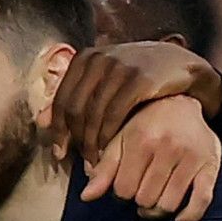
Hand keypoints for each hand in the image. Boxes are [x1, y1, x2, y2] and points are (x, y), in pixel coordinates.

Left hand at [52, 41, 221, 163]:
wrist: (181, 64)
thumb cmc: (137, 77)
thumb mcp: (103, 81)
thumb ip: (74, 97)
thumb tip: (41, 121)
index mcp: (84, 59)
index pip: (61, 100)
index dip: (57, 130)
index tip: (59, 153)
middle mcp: (99, 59)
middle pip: (74, 108)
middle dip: (74, 139)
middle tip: (79, 161)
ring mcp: (118, 67)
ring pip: (92, 114)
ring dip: (90, 142)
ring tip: (93, 161)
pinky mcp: (139, 79)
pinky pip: (113, 114)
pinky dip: (107, 135)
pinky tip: (108, 149)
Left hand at [81, 95, 220, 220]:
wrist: (180, 103)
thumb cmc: (143, 125)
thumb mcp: (118, 142)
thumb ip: (103, 170)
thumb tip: (85, 198)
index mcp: (142, 141)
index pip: (124, 190)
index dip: (120, 193)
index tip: (124, 184)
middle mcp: (168, 149)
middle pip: (145, 199)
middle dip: (138, 199)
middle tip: (140, 188)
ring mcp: (192, 158)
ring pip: (168, 204)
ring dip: (157, 209)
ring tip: (152, 199)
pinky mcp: (210, 166)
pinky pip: (202, 200)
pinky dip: (189, 215)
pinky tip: (178, 220)